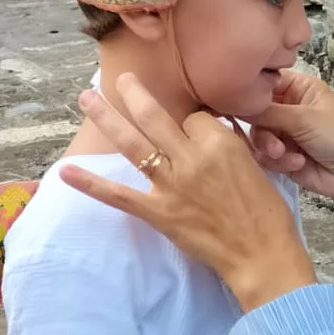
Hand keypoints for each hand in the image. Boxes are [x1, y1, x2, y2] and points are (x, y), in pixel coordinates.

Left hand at [60, 73, 316, 312]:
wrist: (263, 255)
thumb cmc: (268, 213)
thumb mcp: (258, 165)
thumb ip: (230, 145)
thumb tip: (211, 131)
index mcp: (220, 142)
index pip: (195, 118)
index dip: (194, 123)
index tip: (193, 132)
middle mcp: (192, 157)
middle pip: (155, 115)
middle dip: (134, 93)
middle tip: (120, 79)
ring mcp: (171, 185)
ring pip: (133, 143)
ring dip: (106, 118)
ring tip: (86, 98)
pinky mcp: (158, 212)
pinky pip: (118, 195)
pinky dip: (90, 184)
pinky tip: (65, 172)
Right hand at [249, 70, 333, 222]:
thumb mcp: (304, 119)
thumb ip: (266, 112)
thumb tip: (230, 102)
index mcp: (298, 88)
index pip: (263, 82)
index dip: (249, 92)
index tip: (234, 103)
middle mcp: (288, 107)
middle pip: (254, 112)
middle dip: (264, 131)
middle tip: (276, 145)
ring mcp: (284, 132)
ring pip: (257, 136)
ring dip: (271, 148)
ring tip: (287, 156)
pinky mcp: (282, 155)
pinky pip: (264, 156)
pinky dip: (279, 161)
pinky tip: (298, 164)